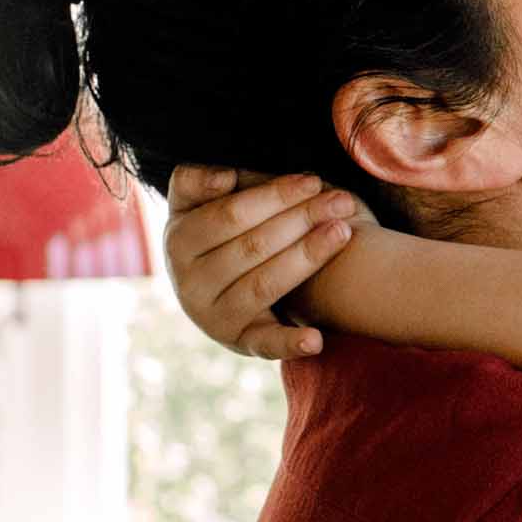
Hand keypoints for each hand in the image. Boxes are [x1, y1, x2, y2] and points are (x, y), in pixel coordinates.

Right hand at [163, 164, 368, 359]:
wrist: (208, 287)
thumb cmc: (213, 232)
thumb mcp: (194, 203)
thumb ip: (199, 182)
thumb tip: (225, 178)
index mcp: (179, 242)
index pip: (231, 215)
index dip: (273, 196)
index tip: (312, 181)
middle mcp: (191, 284)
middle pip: (253, 247)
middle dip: (301, 219)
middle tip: (342, 201)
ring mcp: (214, 317)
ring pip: (265, 284)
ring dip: (306, 258)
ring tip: (342, 232)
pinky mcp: (240, 342)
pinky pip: (265, 343)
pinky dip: (290, 343)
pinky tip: (316, 339)